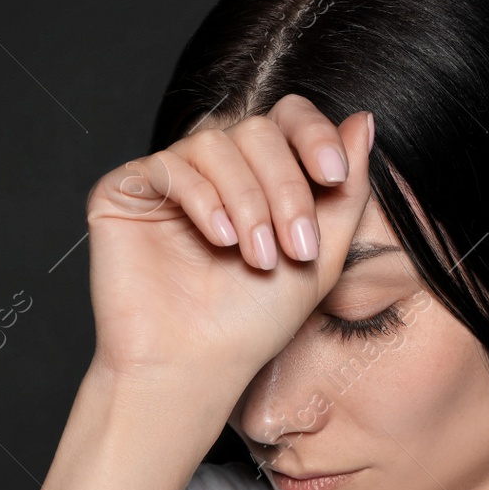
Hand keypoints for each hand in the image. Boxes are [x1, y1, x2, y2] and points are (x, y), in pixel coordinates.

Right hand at [84, 93, 372, 403]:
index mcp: (259, 178)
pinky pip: (168, 165)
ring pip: (215, 143)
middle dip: (286, 187)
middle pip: (257, 131)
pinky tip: (220, 241)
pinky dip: (204, 200)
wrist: (194, 367)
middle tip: (295, 247)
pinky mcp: (125, 191)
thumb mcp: (320, 256)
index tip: (334, 175)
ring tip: (257, 257)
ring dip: (249, 201)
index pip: (287, 122)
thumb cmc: (252, 323)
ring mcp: (169, 178)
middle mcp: (214, 171)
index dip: (314, 136)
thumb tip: (363, 121)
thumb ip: (345, 192)